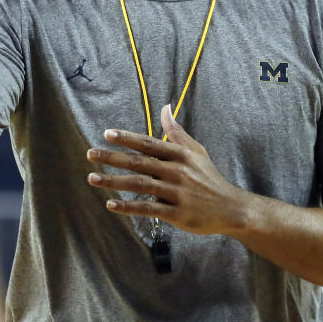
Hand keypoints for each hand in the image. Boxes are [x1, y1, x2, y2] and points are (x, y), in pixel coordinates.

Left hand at [86, 104, 248, 235]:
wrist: (231, 208)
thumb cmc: (209, 177)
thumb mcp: (196, 151)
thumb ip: (176, 132)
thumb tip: (164, 107)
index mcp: (180, 154)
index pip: (149, 143)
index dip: (127, 138)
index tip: (107, 134)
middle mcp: (177, 172)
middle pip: (140, 162)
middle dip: (113, 158)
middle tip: (91, 154)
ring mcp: (177, 193)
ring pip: (140, 185)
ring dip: (114, 182)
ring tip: (93, 178)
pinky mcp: (177, 214)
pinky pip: (148, 209)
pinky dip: (128, 207)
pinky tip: (111, 204)